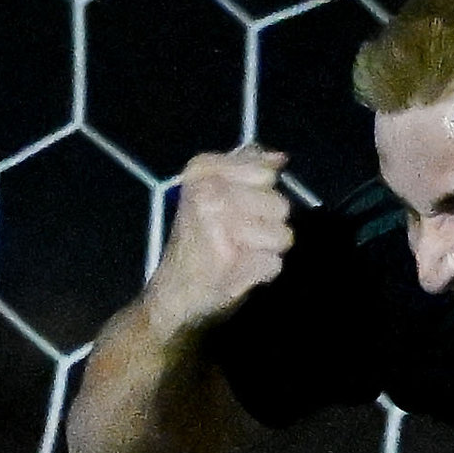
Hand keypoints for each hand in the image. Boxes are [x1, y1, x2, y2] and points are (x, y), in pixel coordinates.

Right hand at [140, 145, 293, 335]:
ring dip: (266, 250)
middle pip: (279, 204)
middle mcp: (209, 190)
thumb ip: (248, 171)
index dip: (260, 196)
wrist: (172, 296)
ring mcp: (219, 222)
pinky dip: (261, 273)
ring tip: (236, 254)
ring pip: (282, 234)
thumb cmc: (197, 245)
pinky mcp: (231, 256)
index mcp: (202, 169)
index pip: (266, 173)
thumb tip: (279, 157)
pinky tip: (236, 272)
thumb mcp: (215, 195)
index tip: (234, 209)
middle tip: (236, 238)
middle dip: (267, 225)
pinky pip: (274, 263)